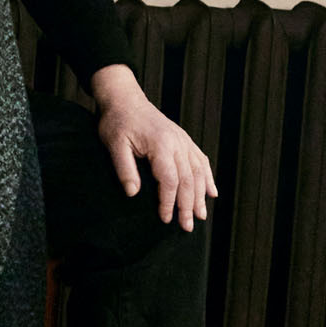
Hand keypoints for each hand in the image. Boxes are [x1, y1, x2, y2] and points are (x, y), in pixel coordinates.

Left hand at [90, 64, 216, 230]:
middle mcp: (177, 142)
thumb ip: (124, 169)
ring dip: (200, 195)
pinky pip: (200, 159)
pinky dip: (207, 177)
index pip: (170, 180)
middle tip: (187, 227)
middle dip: (188, 205)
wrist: (124, 99)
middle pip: (188, 179)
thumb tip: (133, 193)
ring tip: (201, 216)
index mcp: (161, 144)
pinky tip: (211, 192)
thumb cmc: (117, 122)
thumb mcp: (114, 145)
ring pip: (198, 171)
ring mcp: (182, 140)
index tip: (166, 219)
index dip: (169, 202)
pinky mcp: (183, 139)